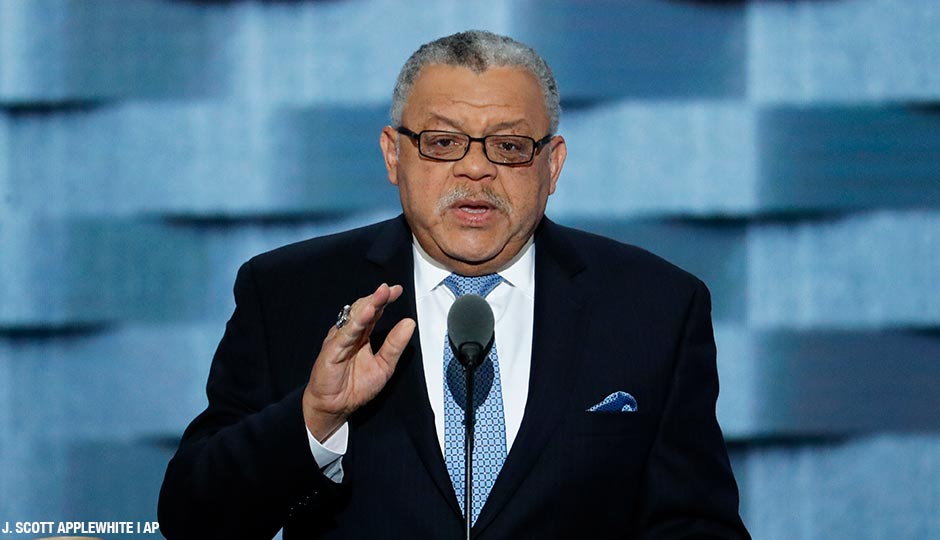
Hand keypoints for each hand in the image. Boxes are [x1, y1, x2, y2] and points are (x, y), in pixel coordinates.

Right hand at [302, 283, 415, 440]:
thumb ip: (395, 345)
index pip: (375, 312)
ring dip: (369, 304)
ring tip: (382, 294)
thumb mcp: (384, 365)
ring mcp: (340, 339)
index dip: (385, 300)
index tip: (397, 290)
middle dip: (378, 298)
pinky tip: (367, 313)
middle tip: (391, 289)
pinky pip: (345, 334)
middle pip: (364, 309)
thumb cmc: (355, 386)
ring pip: (354, 317)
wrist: (335, 406)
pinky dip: (356, 322)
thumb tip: (409, 324)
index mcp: (363, 335)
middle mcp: (351, 333)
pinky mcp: (332, 350)